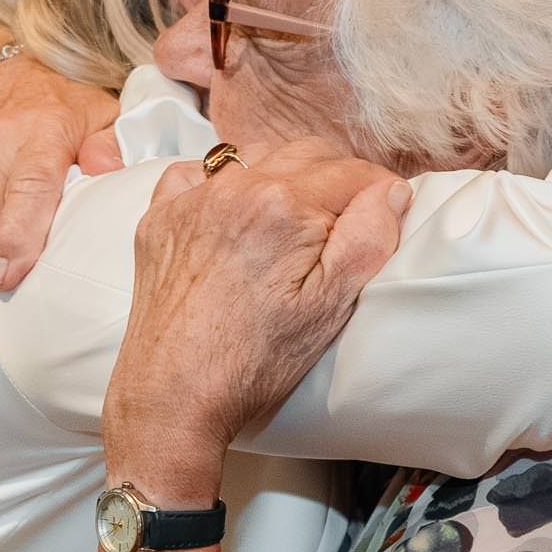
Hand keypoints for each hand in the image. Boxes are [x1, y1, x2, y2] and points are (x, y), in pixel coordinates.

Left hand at [102, 141, 410, 481]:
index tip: (382, 219)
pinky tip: (234, 217)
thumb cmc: (254, 363)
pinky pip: (198, 173)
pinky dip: (222, 183)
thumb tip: (390, 190)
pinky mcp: (161, 217)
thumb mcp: (330, 309)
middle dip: (336, 182)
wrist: (172, 396)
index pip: (354, 172)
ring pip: (257, 156)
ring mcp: (192, 198)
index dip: (379, 193)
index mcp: (284, 205)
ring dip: (284, 177)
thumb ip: (368, 239)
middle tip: (341, 227)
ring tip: (292, 226)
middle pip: (309, 155)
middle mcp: (235, 186)